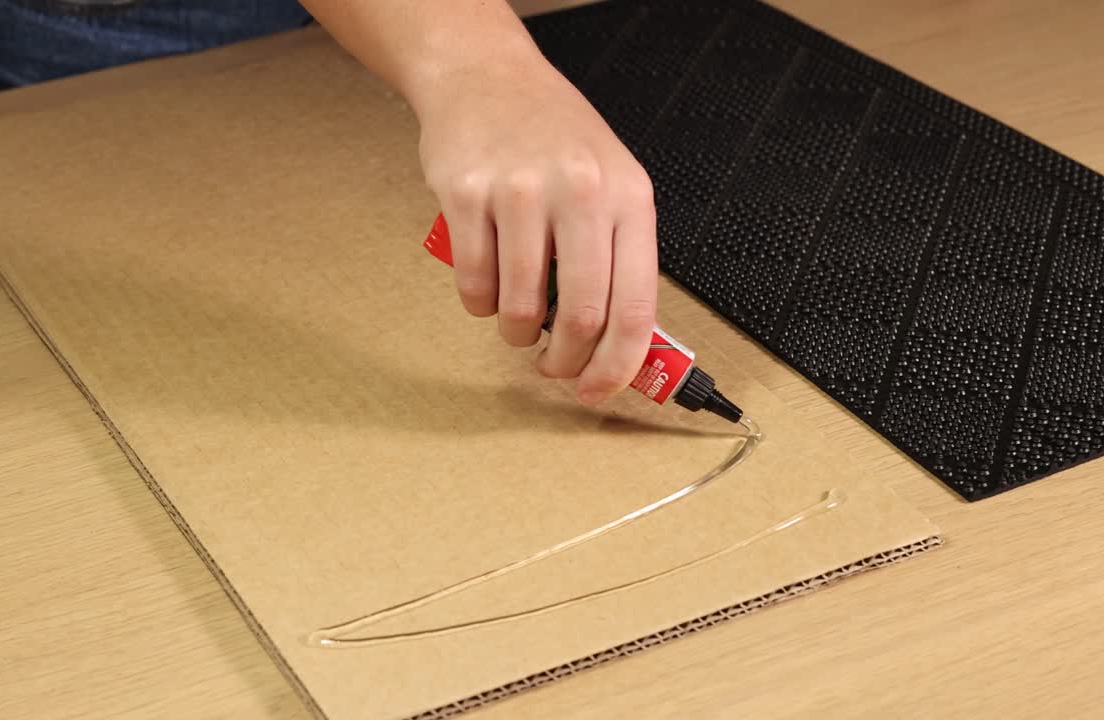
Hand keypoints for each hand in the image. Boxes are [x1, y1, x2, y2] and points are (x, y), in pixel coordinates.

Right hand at [415, 52, 657, 406]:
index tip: (599, 388)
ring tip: (516, 322)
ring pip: (520, 307)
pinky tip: (487, 285)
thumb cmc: (552, 135)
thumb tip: (620, 343)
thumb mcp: (612, 183)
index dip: (618, 365)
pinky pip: (474, 284)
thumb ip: (620, 255)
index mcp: (629, 196)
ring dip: (516, 334)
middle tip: (554, 366)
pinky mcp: (466, 194)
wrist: (486, 76)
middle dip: (565, 361)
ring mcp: (521, 192)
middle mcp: (581, 190)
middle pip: (581, 316)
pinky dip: (480, 304)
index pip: (636, 306)